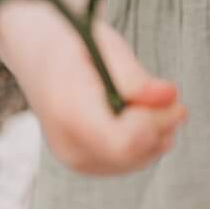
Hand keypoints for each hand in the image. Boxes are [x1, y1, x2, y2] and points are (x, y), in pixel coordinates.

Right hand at [28, 17, 185, 175]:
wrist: (39, 54)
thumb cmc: (74, 45)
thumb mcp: (104, 46)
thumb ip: (135, 77)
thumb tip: (170, 97)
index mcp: (68, 111)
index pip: (122, 142)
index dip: (154, 122)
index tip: (170, 95)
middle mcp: (68, 144)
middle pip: (134, 154)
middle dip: (162, 125)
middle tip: (169, 95)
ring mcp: (75, 158)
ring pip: (138, 160)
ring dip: (157, 132)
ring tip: (153, 101)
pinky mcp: (85, 163)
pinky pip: (130, 161)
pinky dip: (145, 140)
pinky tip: (141, 115)